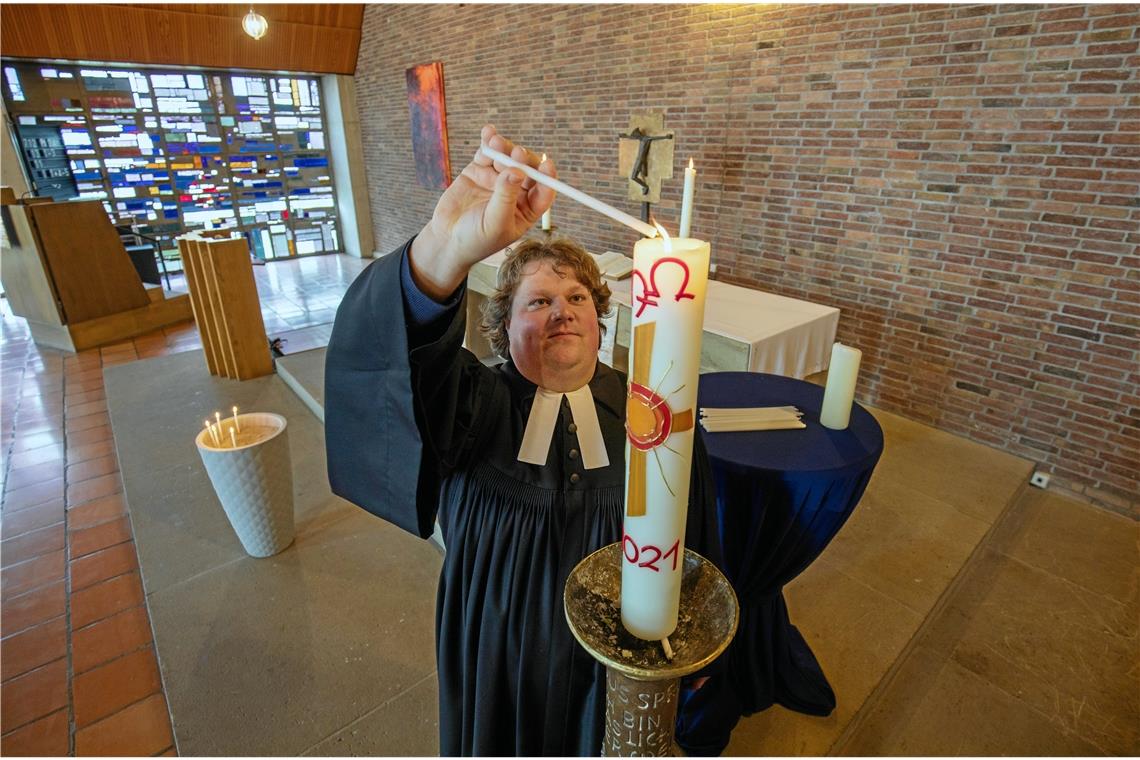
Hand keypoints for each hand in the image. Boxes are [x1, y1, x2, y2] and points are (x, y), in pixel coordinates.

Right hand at [410, 125, 555, 300]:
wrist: (446, 239)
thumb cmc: (476, 240)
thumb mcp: (494, 223)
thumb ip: (506, 197)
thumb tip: (517, 172)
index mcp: (527, 209)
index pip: (544, 190)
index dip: (548, 177)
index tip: (547, 165)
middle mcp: (516, 191)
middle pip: (527, 169)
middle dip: (523, 159)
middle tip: (517, 154)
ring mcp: (497, 179)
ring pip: (507, 157)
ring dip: (505, 147)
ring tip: (496, 143)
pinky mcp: (479, 170)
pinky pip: (487, 152)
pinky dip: (489, 141)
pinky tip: (488, 132)